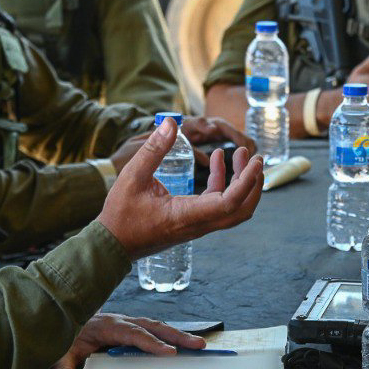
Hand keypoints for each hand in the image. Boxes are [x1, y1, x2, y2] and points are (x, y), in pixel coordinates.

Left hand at [53, 313, 207, 368]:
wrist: (66, 315)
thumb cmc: (68, 336)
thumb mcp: (61, 353)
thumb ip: (64, 368)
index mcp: (109, 326)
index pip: (134, 334)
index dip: (153, 344)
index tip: (170, 353)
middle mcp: (123, 321)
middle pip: (154, 327)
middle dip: (177, 336)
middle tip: (198, 345)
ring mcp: (130, 323)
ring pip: (158, 326)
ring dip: (179, 335)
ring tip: (200, 345)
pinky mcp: (134, 327)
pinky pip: (156, 330)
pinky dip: (171, 335)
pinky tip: (185, 343)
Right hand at [97, 119, 262, 259]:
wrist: (113, 245)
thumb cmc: (120, 214)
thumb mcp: (132, 177)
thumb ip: (153, 150)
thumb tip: (170, 123)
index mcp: (187, 215)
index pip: (230, 202)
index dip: (247, 181)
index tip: (256, 161)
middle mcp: (198, 224)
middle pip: (241, 209)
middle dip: (253, 182)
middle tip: (254, 157)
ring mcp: (198, 226)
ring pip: (233, 209)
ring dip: (241, 183)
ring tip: (238, 155)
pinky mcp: (193, 223)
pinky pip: (219, 205)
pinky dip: (224, 185)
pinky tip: (217, 163)